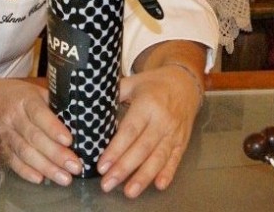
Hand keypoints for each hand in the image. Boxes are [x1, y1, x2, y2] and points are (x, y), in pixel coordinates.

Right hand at [0, 77, 82, 185]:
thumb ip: (56, 104)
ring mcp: (5, 132)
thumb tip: (81, 121)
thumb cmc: (24, 94)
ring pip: (24, 152)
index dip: (53, 128)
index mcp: (26, 99)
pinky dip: (25, 171)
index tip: (69, 141)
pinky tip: (40, 179)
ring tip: (64, 178)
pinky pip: (12, 160)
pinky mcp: (1, 145)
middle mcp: (14, 116)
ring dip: (45, 167)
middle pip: (34, 137)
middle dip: (56, 154)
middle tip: (75, 167)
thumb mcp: (40, 91)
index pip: (40, 114)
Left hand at [96, 42, 205, 197]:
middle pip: (142, 148)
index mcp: (147, 104)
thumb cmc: (152, 84)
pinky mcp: (183, 141)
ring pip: (158, 158)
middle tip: (108, 183)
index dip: (116, 149)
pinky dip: (168, 173)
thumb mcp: (132, 83)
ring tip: (129, 191)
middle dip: (124, 168)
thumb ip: (113, 94)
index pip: (129, 130)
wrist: (185, 83)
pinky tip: (158, 185)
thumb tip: (89, 105)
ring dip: (143, 177)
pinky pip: (175, 159)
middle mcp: (161, 120)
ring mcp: (174, 132)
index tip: (102, 165)